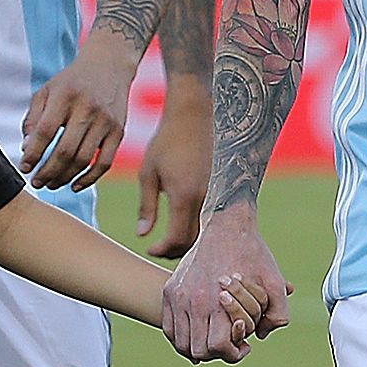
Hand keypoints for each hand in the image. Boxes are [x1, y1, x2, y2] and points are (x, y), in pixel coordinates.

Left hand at [22, 36, 137, 189]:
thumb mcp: (47, 91)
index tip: (24, 168)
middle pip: (65, 150)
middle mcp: (87, 108)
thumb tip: (27, 149)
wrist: (109, 65)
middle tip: (36, 182)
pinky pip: (104, 162)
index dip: (33, 154)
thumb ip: (33, 118)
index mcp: (65, 96)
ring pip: (84, 160)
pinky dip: (89, 178)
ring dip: (65, 177)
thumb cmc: (72, 82)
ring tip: (51, 184)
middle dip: (47, 172)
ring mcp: (105, 121)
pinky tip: (74, 185)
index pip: (45, 132)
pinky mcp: (118, 131)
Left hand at [136, 88, 210, 257]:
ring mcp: (219, 194)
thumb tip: (141, 236)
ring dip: (188, 242)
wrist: (195, 115)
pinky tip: (185, 225)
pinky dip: (200, 229)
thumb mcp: (148, 173)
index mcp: (184, 196)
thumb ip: (146, 206)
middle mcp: (206, 198)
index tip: (149, 247)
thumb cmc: (166, 141)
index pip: (176, 239)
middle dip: (174, 250)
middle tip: (158, 247)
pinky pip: (214, 218)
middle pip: (193, 242)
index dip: (161, 250)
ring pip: (206, 233)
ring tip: (169, 239)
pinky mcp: (225, 189)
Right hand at [164, 207, 289, 359]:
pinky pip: (169, 327)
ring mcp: (177, 296)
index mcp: (217, 301)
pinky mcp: (170, 290)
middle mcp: (193, 301)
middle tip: (230, 345)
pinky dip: (182, 337)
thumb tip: (262, 336)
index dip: (232, 353)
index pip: (216, 347)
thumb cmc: (253, 254)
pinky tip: (200, 333)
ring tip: (214, 341)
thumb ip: (278, 314)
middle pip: (196, 350)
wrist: (226, 225)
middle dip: (216, 354)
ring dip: (197, 349)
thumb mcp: (274, 282)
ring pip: (180, 342)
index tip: (244, 346)